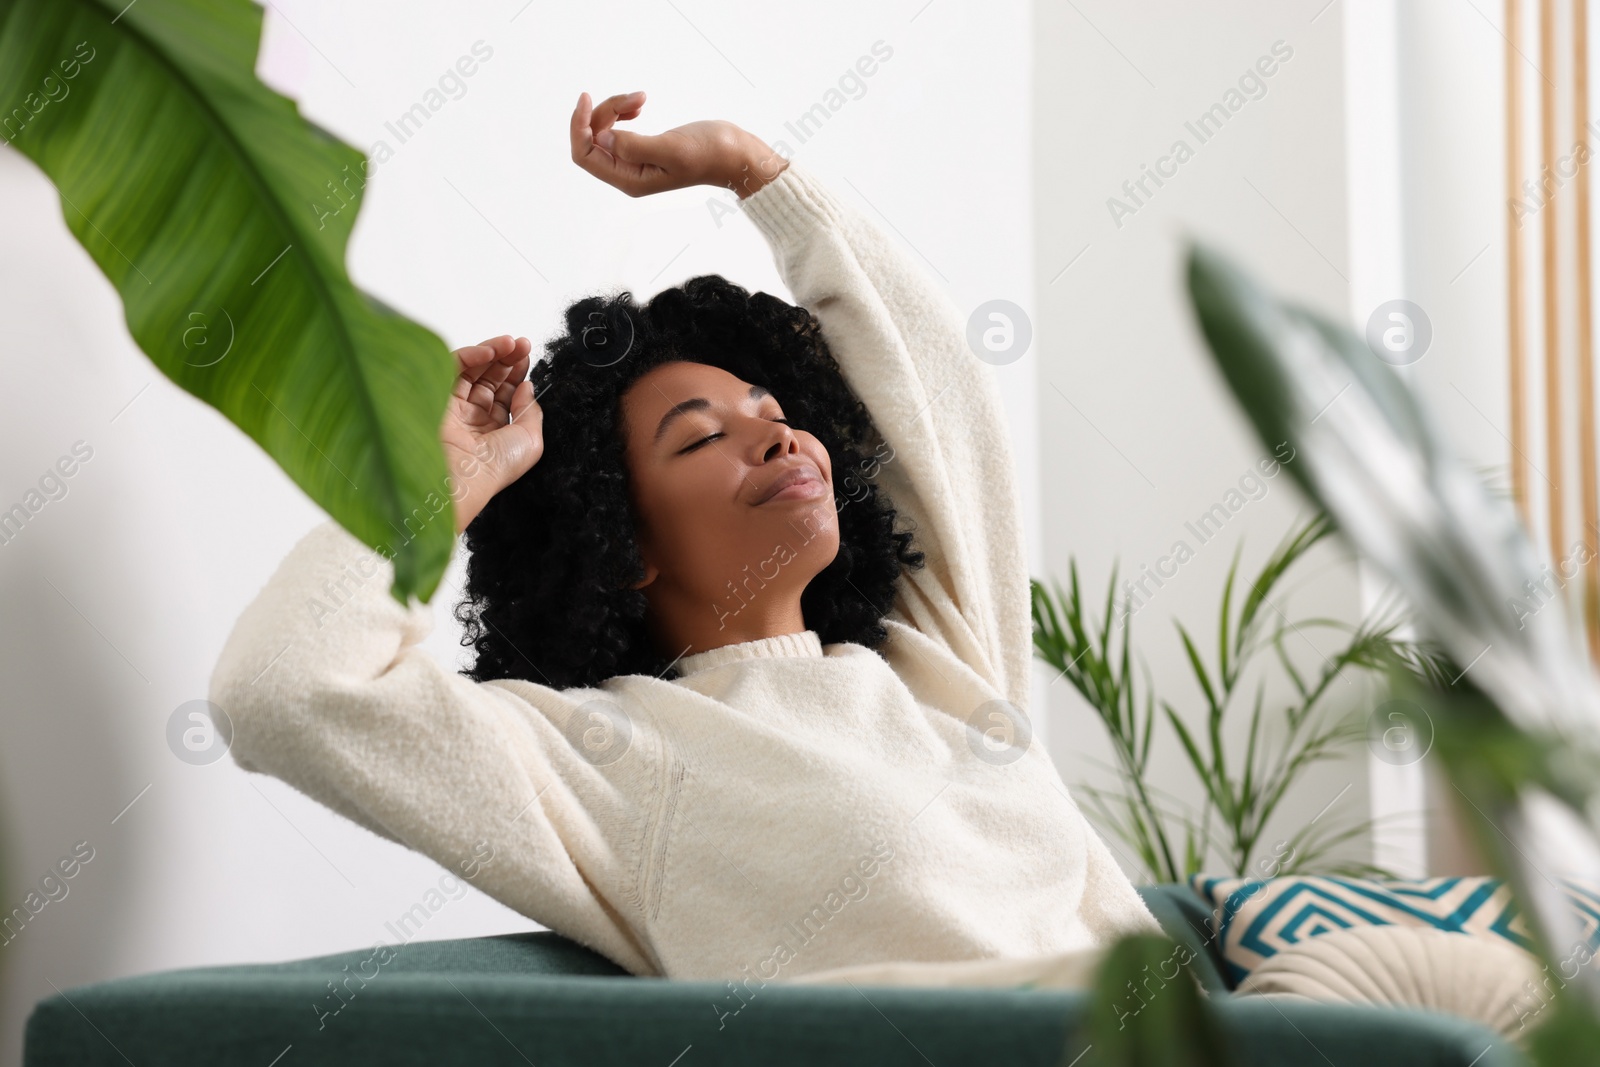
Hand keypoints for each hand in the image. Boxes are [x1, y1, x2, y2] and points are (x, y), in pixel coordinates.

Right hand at [440, 335, 542, 533]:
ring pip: (473, 371)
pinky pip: (454, 369)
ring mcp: (454, 408)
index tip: (527, 356)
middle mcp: (473, 419)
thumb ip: (531, 410)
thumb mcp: (531, 441)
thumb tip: (527, 387)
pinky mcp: (436, 397)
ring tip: (511, 343)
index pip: (505, 394)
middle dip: (507, 359)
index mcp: (495, 432)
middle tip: (522, 344)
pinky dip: (471, 355)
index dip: (517, 374)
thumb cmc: (494, 468)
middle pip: (489, 379)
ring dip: (493, 352)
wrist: (462, 476)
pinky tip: (491, 351)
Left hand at [569, 90, 787, 198]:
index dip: (579, 127)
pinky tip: (639, 105)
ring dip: (617, 107)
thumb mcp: (672, 149)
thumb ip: (634, 146)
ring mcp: (634, 161)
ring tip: (641, 98)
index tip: (587, 98)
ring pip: (604, 129)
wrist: (736, 153)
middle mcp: (627, 173)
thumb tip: (601, 139)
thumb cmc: (710, 153)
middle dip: (605, 112)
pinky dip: (622, 111)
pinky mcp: (642, 147)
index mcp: (630, 180)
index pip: (585, 155)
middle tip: (636, 99)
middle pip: (593, 139)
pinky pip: (617, 127)